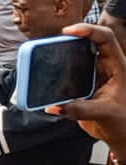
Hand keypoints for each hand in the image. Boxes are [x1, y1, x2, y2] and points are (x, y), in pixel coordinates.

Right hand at [50, 23, 125, 150]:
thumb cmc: (122, 123)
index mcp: (118, 67)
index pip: (106, 38)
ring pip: (79, 53)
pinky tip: (48, 69)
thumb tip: (52, 107)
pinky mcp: (85, 82)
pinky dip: (59, 67)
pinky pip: (71, 69)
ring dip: (64, 50)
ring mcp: (95, 73)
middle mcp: (107, 66)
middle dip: (72, 36)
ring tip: (47, 52)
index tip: (68, 32)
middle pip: (90, 41)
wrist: (122, 135)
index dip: (88, 30)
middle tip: (54, 40)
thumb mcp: (103, 114)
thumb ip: (79, 110)